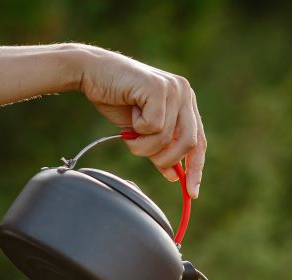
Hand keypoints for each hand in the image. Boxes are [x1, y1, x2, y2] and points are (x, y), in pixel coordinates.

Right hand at [75, 45, 205, 198]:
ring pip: (167, 138)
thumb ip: (160, 149)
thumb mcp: (142, 132)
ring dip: (144, 145)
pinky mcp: (159, 88)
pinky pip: (154, 126)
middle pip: (189, 143)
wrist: (92, 73)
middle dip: (166, 159)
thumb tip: (174, 175)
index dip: (195, 169)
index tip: (192, 193)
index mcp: (186, 103)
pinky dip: (137, 129)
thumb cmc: (116, 100)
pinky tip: (130, 114)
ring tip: (131, 132)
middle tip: (147, 157)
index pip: (199, 142)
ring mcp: (174, 89)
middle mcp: (185, 93)